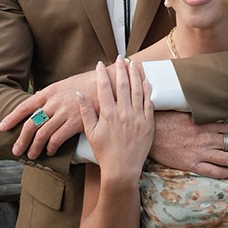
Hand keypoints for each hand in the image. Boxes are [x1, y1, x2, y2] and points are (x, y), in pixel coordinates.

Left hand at [0, 68, 100, 159]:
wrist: (107, 83)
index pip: (25, 106)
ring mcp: (63, 112)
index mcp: (49, 92)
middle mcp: (53, 103)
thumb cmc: (88, 84)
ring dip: (34, 147)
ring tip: (31, 155)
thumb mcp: (65, 84)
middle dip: (21, 139)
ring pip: (42, 134)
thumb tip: (41, 102)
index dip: (12, 117)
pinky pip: (57, 139)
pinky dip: (51, 147)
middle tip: (16, 150)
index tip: (2, 127)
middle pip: (31, 124)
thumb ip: (53, 95)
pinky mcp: (74, 122)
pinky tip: (50, 152)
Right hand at [77, 58, 153, 180]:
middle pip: (123, 84)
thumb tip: (79, 94)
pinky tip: (145, 80)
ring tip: (133, 64)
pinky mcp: (148, 123)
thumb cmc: (104, 152)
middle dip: (121, 68)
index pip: (104, 88)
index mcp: (108, 114)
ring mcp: (138, 117)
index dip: (101, 74)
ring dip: (135, 74)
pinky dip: (147, 89)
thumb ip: (86, 111)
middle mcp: (124, 113)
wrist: (122, 170)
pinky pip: (149, 102)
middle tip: (120, 57)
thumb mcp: (90, 132)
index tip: (100, 64)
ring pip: (138, 90)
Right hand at [149, 112, 227, 179]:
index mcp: (205, 123)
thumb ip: (203, 112)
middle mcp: (205, 137)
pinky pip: (213, 170)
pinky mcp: (191, 164)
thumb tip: (220, 108)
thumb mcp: (186, 110)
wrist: (148, 132)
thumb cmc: (166, 118)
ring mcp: (199, 152)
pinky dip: (227, 172)